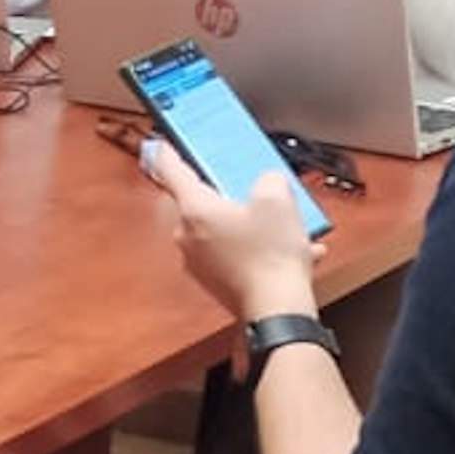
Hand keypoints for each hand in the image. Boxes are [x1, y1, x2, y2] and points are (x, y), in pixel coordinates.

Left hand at [136, 140, 321, 325]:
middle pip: (202, 202)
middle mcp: (188, 236)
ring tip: (285, 225)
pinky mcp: (215, 281)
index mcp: (195, 210)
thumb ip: (268, 180)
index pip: (172, 172)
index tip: (161, 143)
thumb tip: (267, 184)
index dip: (168, 153)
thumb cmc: (271, 255)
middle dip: (228, 194)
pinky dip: (259, 249)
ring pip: (224, 230)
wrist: (277, 310)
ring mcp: (199, 262)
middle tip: (250, 185)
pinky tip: (293, 251)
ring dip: (252, 225)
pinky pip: (236, 254)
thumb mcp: (278, 200)